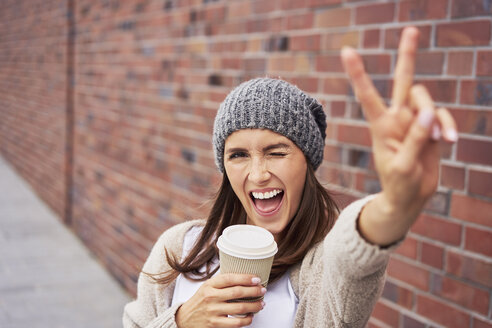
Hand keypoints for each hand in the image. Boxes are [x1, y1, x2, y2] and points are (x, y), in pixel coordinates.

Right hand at [175, 274, 265, 327]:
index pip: (230, 278)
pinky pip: (236, 323)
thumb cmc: (200, 300)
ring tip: (261, 303)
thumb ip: (222, 282)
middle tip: (262, 290)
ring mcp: (213, 311)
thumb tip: (244, 276)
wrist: (185, 318)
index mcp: (210, 285)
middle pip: (237, 292)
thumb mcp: (207, 286)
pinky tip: (250, 316)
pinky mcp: (216, 324)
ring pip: (240, 308)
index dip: (245, 278)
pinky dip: (247, 320)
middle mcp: (211, 297)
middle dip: (254, 291)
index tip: (256, 279)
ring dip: (254, 305)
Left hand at [340, 27, 457, 244]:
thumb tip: (429, 113)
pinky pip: (443, 116)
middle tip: (411, 29)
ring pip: (427, 99)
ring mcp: (415, 122)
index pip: (367, 95)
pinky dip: (447, 126)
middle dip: (408, 55)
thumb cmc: (398, 184)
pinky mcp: (431, 128)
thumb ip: (415, 139)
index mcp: (381, 126)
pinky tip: (448, 142)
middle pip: (402, 80)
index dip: (358, 73)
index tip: (346, 51)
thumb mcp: (403, 166)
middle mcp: (397, 118)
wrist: (409, 197)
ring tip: (438, 141)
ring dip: (435, 116)